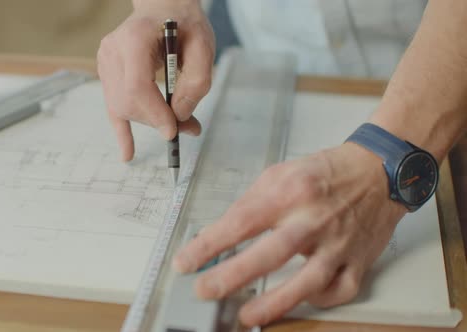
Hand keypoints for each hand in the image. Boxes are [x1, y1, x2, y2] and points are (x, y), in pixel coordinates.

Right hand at [97, 0, 214, 160]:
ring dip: (149, 121)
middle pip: (129, 101)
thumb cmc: (184, 24)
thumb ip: (196, 81)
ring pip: (122, 107)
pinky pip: (112, 108)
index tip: (174, 129)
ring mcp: (105, 62)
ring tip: (176, 125)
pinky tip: (128, 153)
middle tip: (186, 127)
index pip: (137, 86)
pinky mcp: (106, 74)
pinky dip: (122, 132)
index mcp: (134, 39)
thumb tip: (181, 117)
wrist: (164, 8)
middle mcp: (113, 51)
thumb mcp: (203, 46)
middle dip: (156, 119)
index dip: (155, 113)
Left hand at [172, 143, 406, 326]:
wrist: (379, 172)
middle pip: (272, 253)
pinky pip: (339, 290)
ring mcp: (339, 243)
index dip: (210, 244)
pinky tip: (298, 301)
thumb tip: (220, 234)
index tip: (185, 262)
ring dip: (275, 302)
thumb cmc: (325, 173)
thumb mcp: (280, 173)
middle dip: (233, 275)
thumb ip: (250, 203)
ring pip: (308, 280)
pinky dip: (319, 300)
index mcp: (290, 192)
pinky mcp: (359, 260)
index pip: (242, 221)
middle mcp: (314, 219)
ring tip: (246, 317)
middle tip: (204, 290)